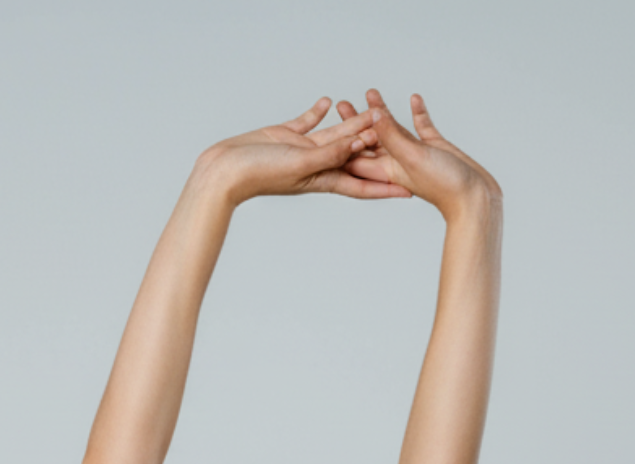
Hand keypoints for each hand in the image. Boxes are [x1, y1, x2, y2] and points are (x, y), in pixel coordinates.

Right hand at [197, 98, 412, 204]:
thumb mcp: (301, 164)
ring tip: (373, 111)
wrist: (226, 169)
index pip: (360, 185)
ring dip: (353, 124)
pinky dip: (319, 113)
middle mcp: (315, 165)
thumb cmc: (260, 174)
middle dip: (375, 149)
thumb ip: (329, 154)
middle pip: (352, 156)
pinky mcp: (285, 135)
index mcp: (321, 179)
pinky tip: (330, 102)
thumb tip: (357, 144)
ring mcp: (301, 150)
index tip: (408, 190)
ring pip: (334, 135)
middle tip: (400, 139)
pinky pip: (308, 122)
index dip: (385, 187)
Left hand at [335, 91, 500, 218]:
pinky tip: (414, 99)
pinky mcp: (434, 147)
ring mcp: (416, 154)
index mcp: (386, 172)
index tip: (332, 121)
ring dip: (382, 113)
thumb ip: (391, 136)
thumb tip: (372, 115)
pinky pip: (421, 127)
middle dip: (356, 123)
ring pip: (393, 130)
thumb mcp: (411, 157)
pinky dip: (416, 113)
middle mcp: (398, 163)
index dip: (344, 139)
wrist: (474, 197)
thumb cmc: (443, 185)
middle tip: (342, 104)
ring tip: (370, 93)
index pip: (358, 155)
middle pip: (371, 140)